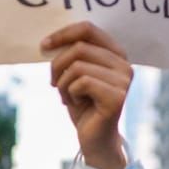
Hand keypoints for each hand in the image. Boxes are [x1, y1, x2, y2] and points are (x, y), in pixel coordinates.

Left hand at [42, 21, 131, 168]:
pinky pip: (81, 82)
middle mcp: (124, 64)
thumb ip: (71, 54)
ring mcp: (123, 81)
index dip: (62, 34)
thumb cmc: (83, 105)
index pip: (88, 29)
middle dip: (57, 65)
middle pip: (79, 48)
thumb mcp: (74, 74)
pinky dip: (70, 93)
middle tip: (54, 83)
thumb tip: (48, 42)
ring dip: (63, 84)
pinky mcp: (117, 97)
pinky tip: (76, 104)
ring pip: (78, 66)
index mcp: (116, 54)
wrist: (94, 139)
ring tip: (68, 97)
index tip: (43, 46)